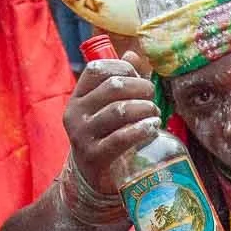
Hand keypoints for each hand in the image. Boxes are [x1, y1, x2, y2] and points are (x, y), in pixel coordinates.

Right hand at [62, 53, 157, 212]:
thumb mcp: (107, 107)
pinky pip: (120, 138)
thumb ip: (122, 80)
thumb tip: (135, 54)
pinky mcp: (94, 156)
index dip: (123, 67)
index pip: (98, 69)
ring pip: (119, 111)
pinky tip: (153, 127)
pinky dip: (141, 130)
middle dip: (141, 88)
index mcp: (77, 97)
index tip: (139, 77)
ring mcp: (82, 135)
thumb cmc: (105, 134)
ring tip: (155, 114)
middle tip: (152, 98)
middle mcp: (75, 113)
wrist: (92, 176)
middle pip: (113, 87)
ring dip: (145, 108)